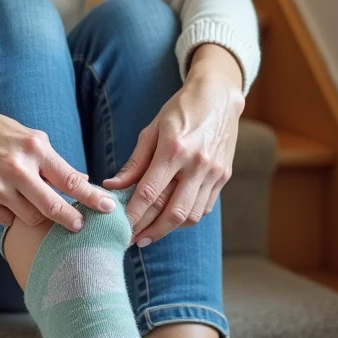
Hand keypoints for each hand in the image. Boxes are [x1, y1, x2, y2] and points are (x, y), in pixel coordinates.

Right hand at [0, 99, 117, 232]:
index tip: (108, 208)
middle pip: (53, 207)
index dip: (92, 197)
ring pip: (31, 217)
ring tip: (26, 196)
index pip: (70, 179)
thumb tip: (80, 179)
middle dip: (72, 220)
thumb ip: (50, 159)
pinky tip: (1, 195)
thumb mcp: (24, 135)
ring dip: (36, 212)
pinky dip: (10, 212)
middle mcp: (16, 168)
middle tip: (80, 226)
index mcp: (33, 147)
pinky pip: (6, 219)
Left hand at [103, 48, 244, 247]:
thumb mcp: (152, 130)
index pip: (149, 193)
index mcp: (174, 149)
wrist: (219, 97)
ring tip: (149, 234)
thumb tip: (113, 186)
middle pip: (171, 212)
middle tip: (132, 241)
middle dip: (149, 231)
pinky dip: (186, 219)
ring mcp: (214, 173)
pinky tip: (170, 220)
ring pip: (190, 215)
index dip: (133, 215)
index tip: (120, 228)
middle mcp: (197, 164)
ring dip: (168, 230)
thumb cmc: (180, 110)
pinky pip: (204, 208)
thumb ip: (134, 162)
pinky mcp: (224, 177)